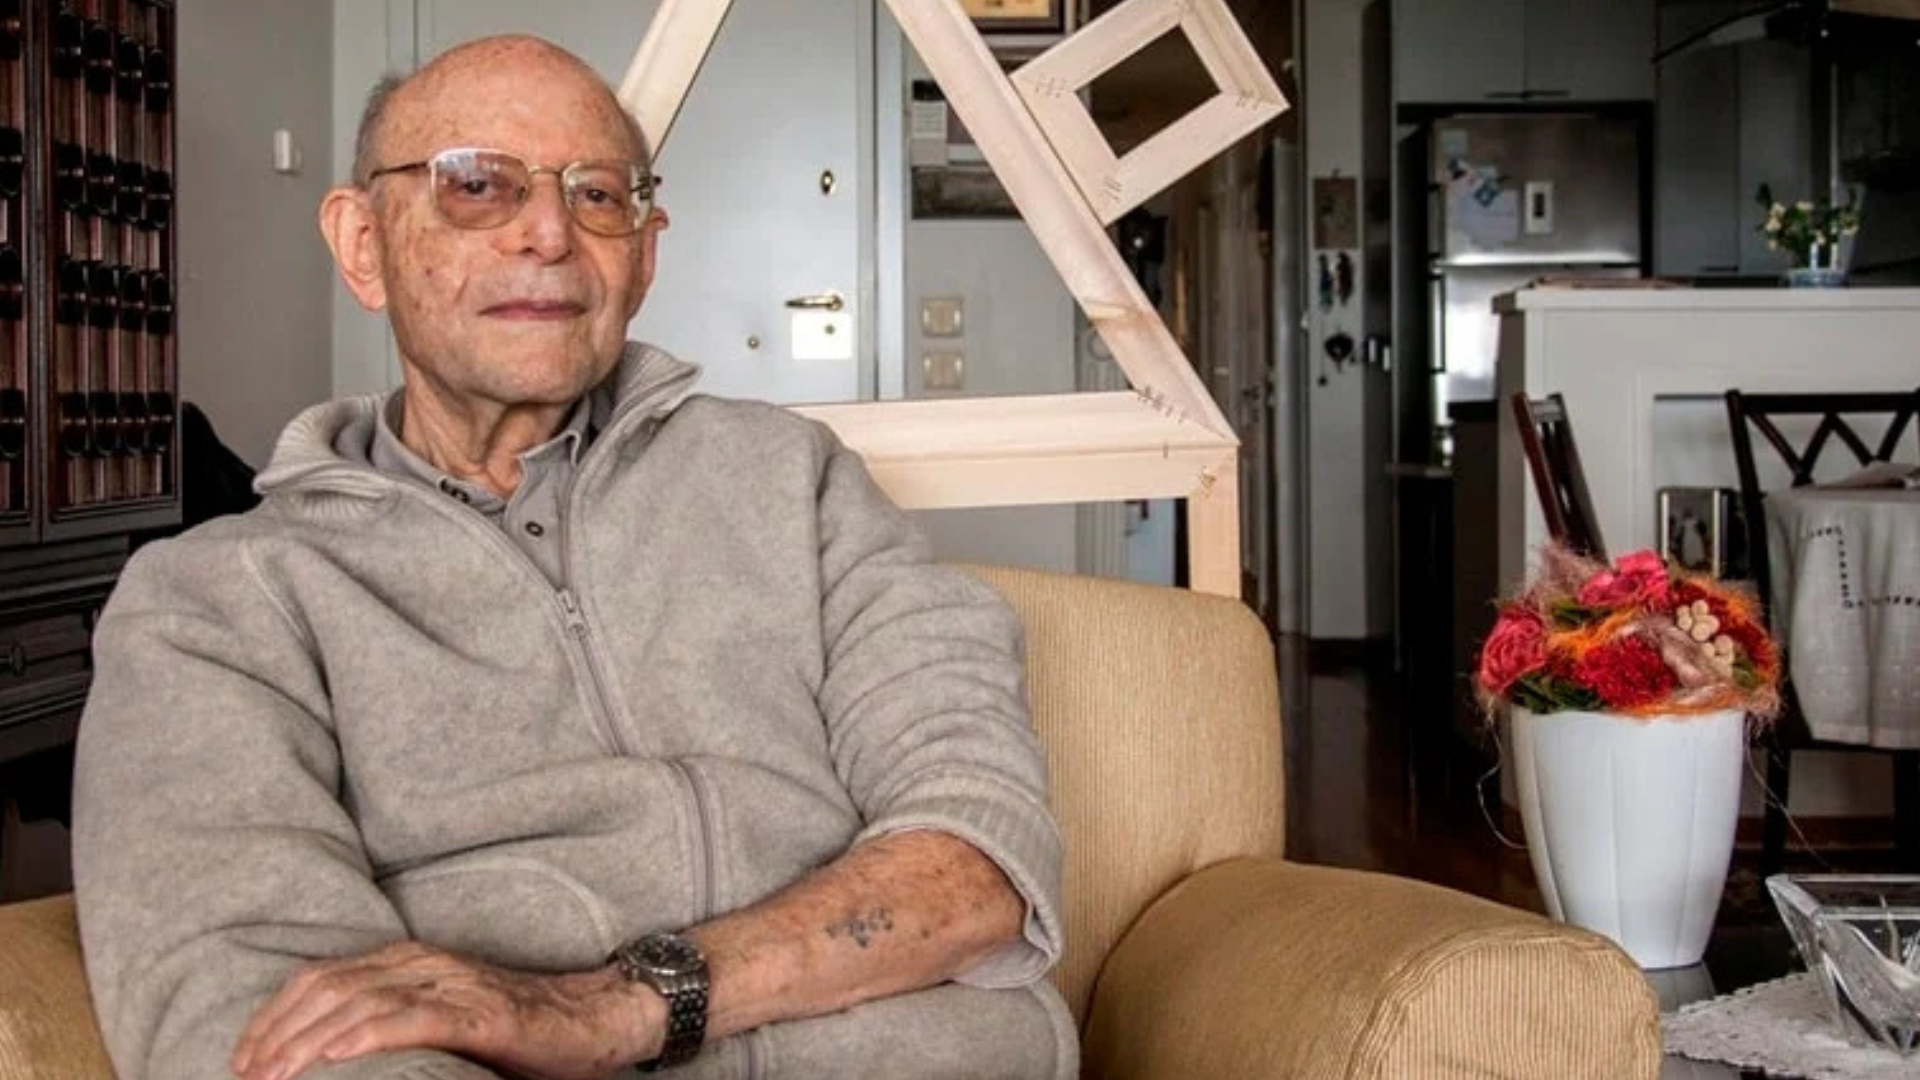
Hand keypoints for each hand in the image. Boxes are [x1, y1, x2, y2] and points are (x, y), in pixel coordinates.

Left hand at [230, 941, 661, 1079]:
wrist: (589, 1020)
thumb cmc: (513, 1031)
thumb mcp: (439, 1018)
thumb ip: (391, 1021)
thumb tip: (326, 1055)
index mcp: (407, 961)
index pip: (321, 977)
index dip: (273, 1014)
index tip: (241, 1056)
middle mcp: (423, 963)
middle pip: (329, 986)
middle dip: (277, 1032)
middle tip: (243, 1073)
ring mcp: (452, 984)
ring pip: (361, 1002)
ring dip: (308, 1040)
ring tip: (275, 1073)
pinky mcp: (480, 1014)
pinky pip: (414, 1018)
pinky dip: (369, 1034)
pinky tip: (336, 1055)